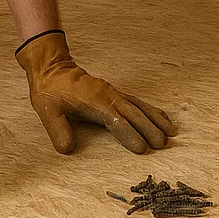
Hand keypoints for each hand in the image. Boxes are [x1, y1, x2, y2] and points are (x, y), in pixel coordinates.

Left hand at [16, 30, 176, 154]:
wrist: (51, 67)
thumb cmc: (50, 90)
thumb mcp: (47, 110)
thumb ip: (57, 130)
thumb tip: (68, 149)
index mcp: (94, 102)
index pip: (116, 121)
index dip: (129, 134)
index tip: (142, 148)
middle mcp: (108, 96)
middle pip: (134, 114)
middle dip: (149, 129)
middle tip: (163, 145)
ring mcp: (113, 93)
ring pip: (140, 106)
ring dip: (155, 119)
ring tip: (171, 132)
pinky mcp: (114, 93)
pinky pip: (137, 102)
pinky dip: (152, 110)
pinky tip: (162, 117)